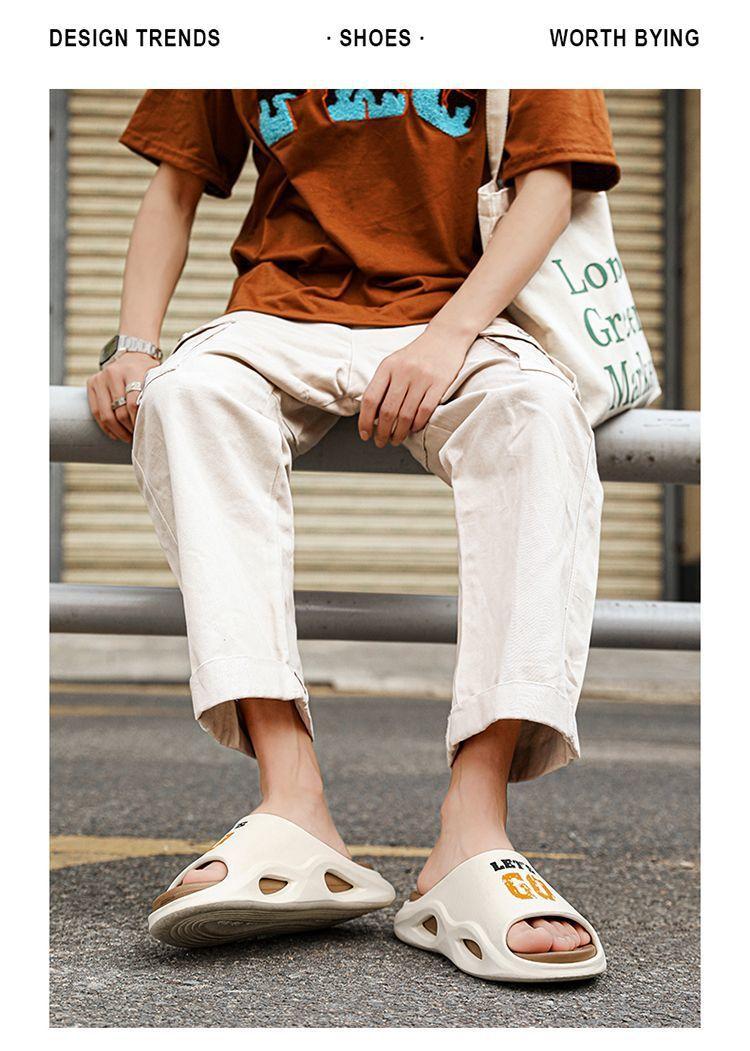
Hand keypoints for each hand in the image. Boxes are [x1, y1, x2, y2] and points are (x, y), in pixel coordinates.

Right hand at [86, 352, 159, 441]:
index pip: (133, 403)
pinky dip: (105, 426)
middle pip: (120, 411)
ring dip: (118, 430)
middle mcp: (113, 373)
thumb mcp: (155, 376)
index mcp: (131, 371)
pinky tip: (115, 434)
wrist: (132, 354)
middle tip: (138, 437)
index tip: (144, 429)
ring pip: (106, 414)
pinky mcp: (91, 383)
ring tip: (128, 438)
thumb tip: (157, 420)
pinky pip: (96, 411)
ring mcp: (100, 378)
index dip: (138, 420)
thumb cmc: (147, 370)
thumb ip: (154, 394)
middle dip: (129, 428)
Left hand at [359, 327, 471, 446]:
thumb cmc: (417, 354)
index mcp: (387, 366)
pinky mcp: (439, 383)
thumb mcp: (394, 363)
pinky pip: (425, 411)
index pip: (370, 399)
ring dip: (399, 433)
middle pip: (388, 411)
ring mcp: (422, 378)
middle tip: (381, 442)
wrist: (445, 336)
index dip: (365, 421)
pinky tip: (414, 429)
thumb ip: (382, 384)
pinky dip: (417, 424)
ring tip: (396, 439)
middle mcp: (403, 371)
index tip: (365, 434)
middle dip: (382, 432)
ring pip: (406, 415)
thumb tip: (372, 415)